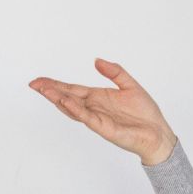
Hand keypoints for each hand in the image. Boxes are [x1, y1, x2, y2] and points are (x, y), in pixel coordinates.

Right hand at [29, 58, 177, 164]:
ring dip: (58, 99)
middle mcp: (93, 108)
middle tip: (34, 84)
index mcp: (97, 97)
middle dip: (50, 91)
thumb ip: (114, 71)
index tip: (40, 80)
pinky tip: (65, 101)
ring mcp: (97, 119)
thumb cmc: (145, 114)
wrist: (158, 133)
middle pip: (66, 97)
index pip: (71, 89)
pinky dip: (75, 109)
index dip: (55, 84)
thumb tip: (96, 60)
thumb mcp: (129, 84)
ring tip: (45, 91)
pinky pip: (87, 117)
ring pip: (72, 108)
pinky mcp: (104, 128)